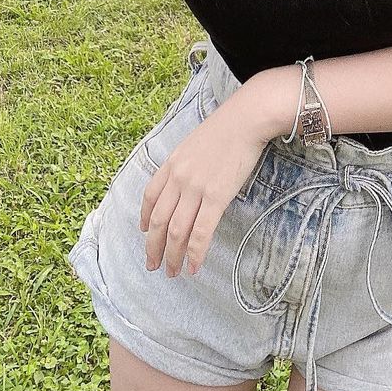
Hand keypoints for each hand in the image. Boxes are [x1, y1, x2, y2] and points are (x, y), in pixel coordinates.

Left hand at [139, 99, 268, 278]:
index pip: (150, 196)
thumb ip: (186, 163)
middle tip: (153, 265)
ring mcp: (196, 188)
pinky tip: (194, 266)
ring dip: (172, 255)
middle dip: (154, 247)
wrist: (246, 119)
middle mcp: (178, 178)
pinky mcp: (216, 197)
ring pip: (176, 231)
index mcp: (172, 163)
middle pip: (159, 220)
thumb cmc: (227, 127)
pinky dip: (195, 253)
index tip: (145, 233)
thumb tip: (187, 181)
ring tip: (172, 272)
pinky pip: (201, 232)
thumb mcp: (195, 142)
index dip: (145, 218)